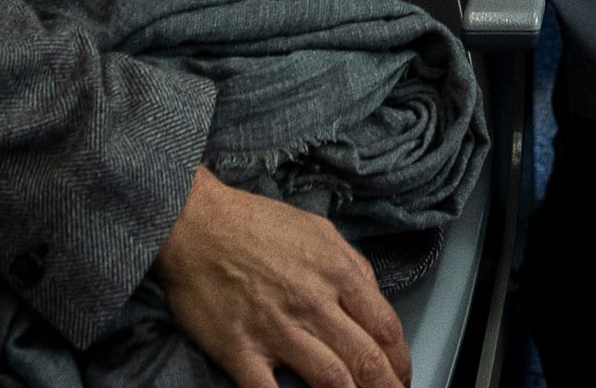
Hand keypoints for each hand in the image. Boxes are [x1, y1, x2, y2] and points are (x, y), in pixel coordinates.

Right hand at [157, 167, 407, 387]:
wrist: (194, 223)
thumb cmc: (254, 224)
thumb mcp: (319, 230)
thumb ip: (352, 266)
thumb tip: (374, 299)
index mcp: (337, 272)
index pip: (386, 328)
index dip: (400, 361)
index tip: (401, 375)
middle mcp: (314, 303)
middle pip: (367, 361)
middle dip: (386, 387)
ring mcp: (278, 329)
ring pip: (332, 381)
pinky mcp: (241, 350)